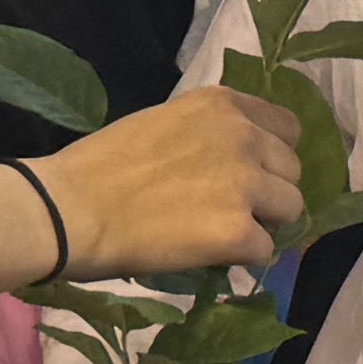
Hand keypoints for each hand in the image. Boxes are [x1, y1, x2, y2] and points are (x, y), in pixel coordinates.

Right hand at [28, 82, 301, 290]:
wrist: (69, 209)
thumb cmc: (100, 166)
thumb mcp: (164, 123)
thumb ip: (208, 134)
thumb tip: (237, 162)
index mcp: (222, 105)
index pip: (288, 127)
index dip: (273, 155)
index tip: (254, 173)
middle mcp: (243, 137)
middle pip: (292, 171)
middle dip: (270, 192)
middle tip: (231, 209)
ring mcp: (244, 184)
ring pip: (291, 210)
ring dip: (263, 224)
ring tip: (222, 233)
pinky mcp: (237, 231)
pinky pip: (265, 251)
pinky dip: (242, 258)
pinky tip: (208, 254)